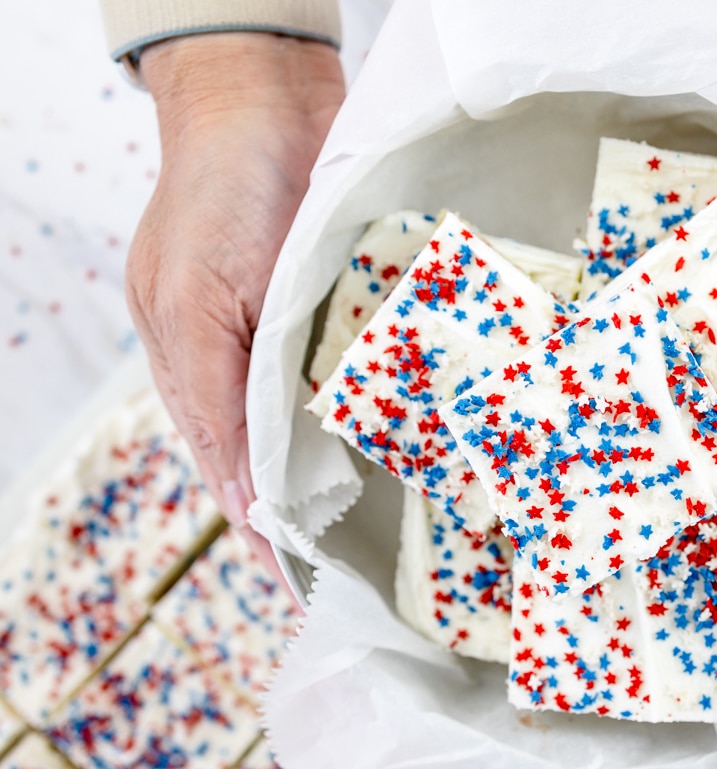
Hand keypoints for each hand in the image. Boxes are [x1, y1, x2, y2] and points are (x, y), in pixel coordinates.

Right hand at [127, 33, 344, 579]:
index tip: (296, 584)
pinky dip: (360, 417)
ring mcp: (282, 332)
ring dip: (332, 473)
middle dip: (295, 514)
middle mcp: (236, 356)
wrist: (266, 101)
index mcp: (191, 362)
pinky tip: (389, 447)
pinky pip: (346, 376)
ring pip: (309, 422)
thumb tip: (241, 492)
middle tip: (337, 573)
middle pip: (264, 454)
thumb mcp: (199, 299)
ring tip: (367, 534)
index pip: (227, 466)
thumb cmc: (223, 190)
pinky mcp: (328, 307)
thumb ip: (218, 397)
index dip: (261, 526)